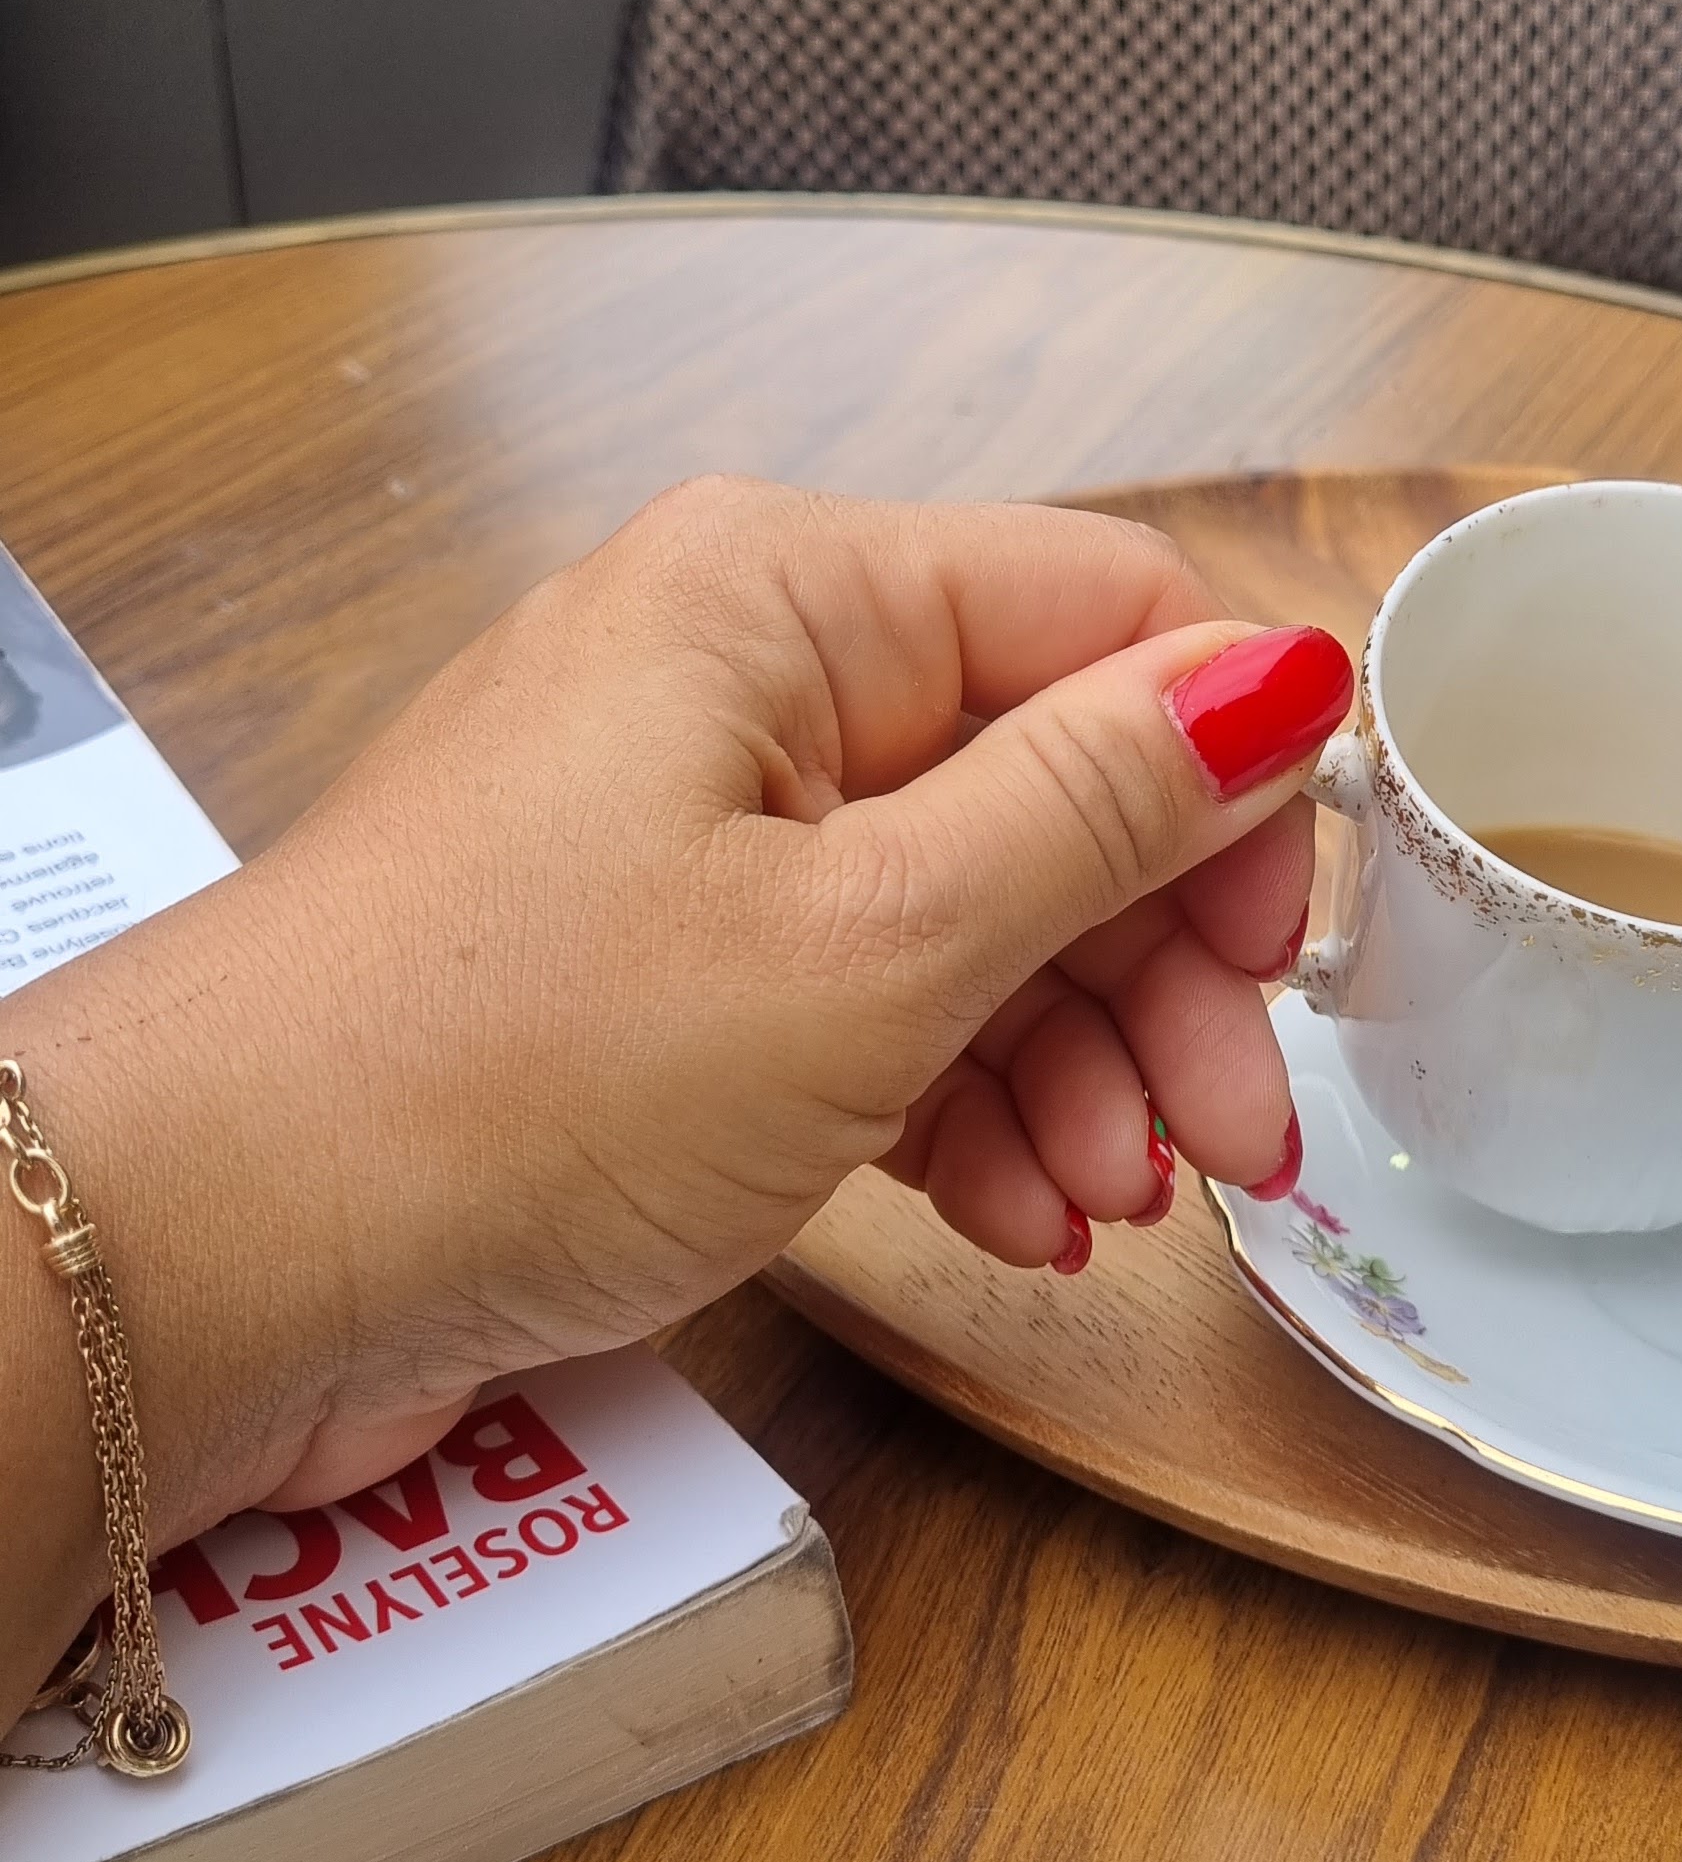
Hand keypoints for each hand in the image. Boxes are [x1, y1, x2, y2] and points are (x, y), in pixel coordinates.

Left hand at [2, 485, 1350, 1600]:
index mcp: (780, 598)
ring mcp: (679, 845)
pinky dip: (951, 1111)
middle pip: (1044, 783)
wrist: (208, 1263)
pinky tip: (1011, 1219)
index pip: (1105, 616)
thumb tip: (1280, 672)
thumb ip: (1095, 810)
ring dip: (1068, 1065)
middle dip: (1158, 966)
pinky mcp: (644, 990)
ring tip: (1112, 1203)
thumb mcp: (867, 944)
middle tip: (1235, 1131)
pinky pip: (856, 1014)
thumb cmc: (499, 1074)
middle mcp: (728, 688)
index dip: (1233, 781)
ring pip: (960, 918)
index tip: (1292, 950)